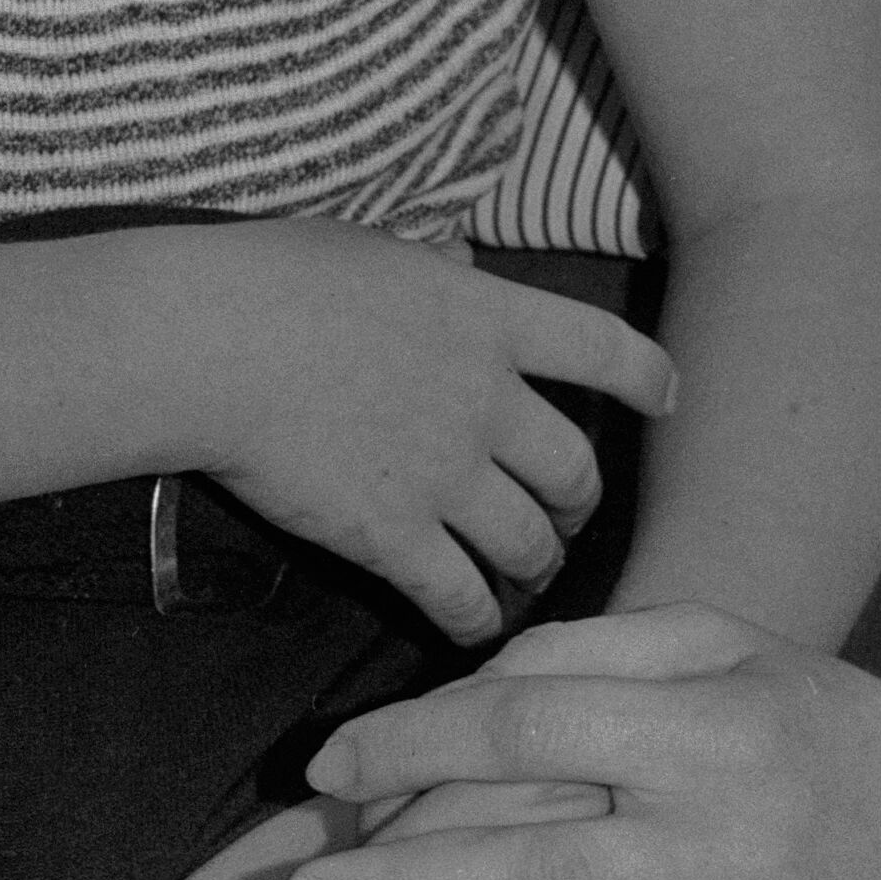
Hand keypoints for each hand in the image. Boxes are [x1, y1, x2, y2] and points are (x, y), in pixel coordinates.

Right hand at [193, 230, 678, 646]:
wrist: (214, 341)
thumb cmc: (281, 276)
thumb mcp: (387, 250)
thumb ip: (444, 278)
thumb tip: (465, 271)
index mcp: (491, 317)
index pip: (607, 348)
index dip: (648, 378)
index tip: (666, 398)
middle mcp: (486, 399)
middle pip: (576, 471)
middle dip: (578, 505)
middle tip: (564, 518)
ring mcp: (444, 473)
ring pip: (531, 545)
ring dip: (535, 568)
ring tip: (524, 579)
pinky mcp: (393, 536)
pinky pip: (461, 597)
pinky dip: (476, 621)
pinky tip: (469, 629)